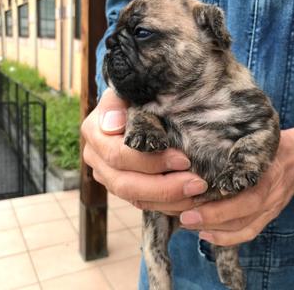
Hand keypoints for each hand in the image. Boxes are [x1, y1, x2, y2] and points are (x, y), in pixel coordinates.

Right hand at [81, 89, 207, 213]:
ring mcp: (108, 176)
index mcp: (94, 132)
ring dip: (169, 199)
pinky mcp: (123, 188)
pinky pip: (144, 204)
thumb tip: (113, 124)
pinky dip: (168, 204)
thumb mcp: (129, 90)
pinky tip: (191, 200)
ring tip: (198, 193)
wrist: (138, 103)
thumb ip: (117, 102)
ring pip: (135, 199)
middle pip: (125, 184)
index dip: (150, 162)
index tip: (184, 159)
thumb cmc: (138, 94)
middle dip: (164, 187)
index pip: (118, 155)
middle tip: (197, 183)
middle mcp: (96, 158)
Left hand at [179, 130, 293, 245]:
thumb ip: (234, 148)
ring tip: (187, 223)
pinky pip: (248, 232)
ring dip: (213, 227)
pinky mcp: (269, 216)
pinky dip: (226, 238)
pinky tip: (204, 234)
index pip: (243, 190)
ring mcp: (271, 208)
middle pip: (240, 212)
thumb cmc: (272, 144)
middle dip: (210, 216)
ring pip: (242, 226)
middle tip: (182, 215)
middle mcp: (270, 193)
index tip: (190, 196)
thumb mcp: (255, 140)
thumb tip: (197, 148)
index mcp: (267, 171)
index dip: (219, 198)